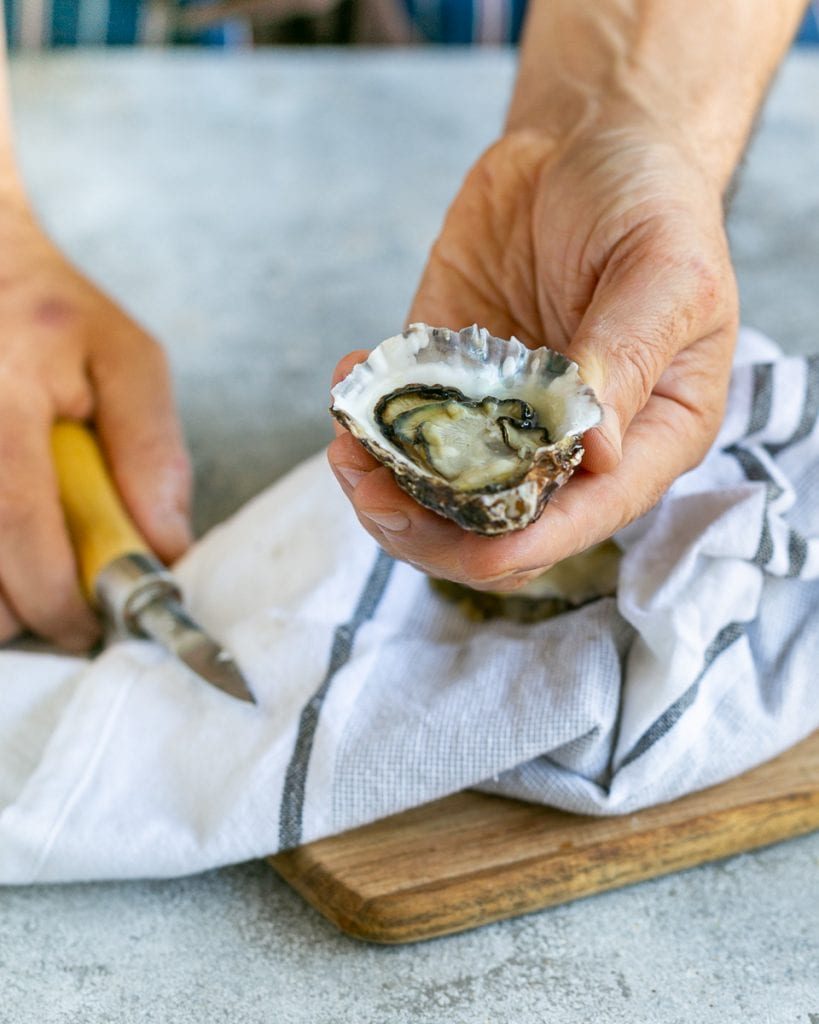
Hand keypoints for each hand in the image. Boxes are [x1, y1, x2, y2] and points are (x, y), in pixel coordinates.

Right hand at [0, 201, 191, 648]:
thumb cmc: (51, 311)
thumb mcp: (127, 359)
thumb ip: (152, 454)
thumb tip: (165, 548)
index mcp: (2, 397)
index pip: (19, 526)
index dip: (55, 598)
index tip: (88, 626)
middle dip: (19, 611)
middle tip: (58, 596)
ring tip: (27, 556)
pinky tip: (5, 539)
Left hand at [328, 128, 737, 590]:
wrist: (586, 145)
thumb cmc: (650, 202)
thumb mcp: (664, 269)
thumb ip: (629, 359)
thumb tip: (595, 454)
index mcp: (645, 437)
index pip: (584, 520)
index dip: (527, 542)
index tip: (471, 539)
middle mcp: (570, 446)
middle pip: (499, 530)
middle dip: (431, 530)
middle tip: (372, 490)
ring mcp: (503, 418)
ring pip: (438, 496)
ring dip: (385, 487)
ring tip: (346, 447)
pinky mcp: (450, 382)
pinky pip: (402, 425)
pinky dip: (366, 420)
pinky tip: (348, 377)